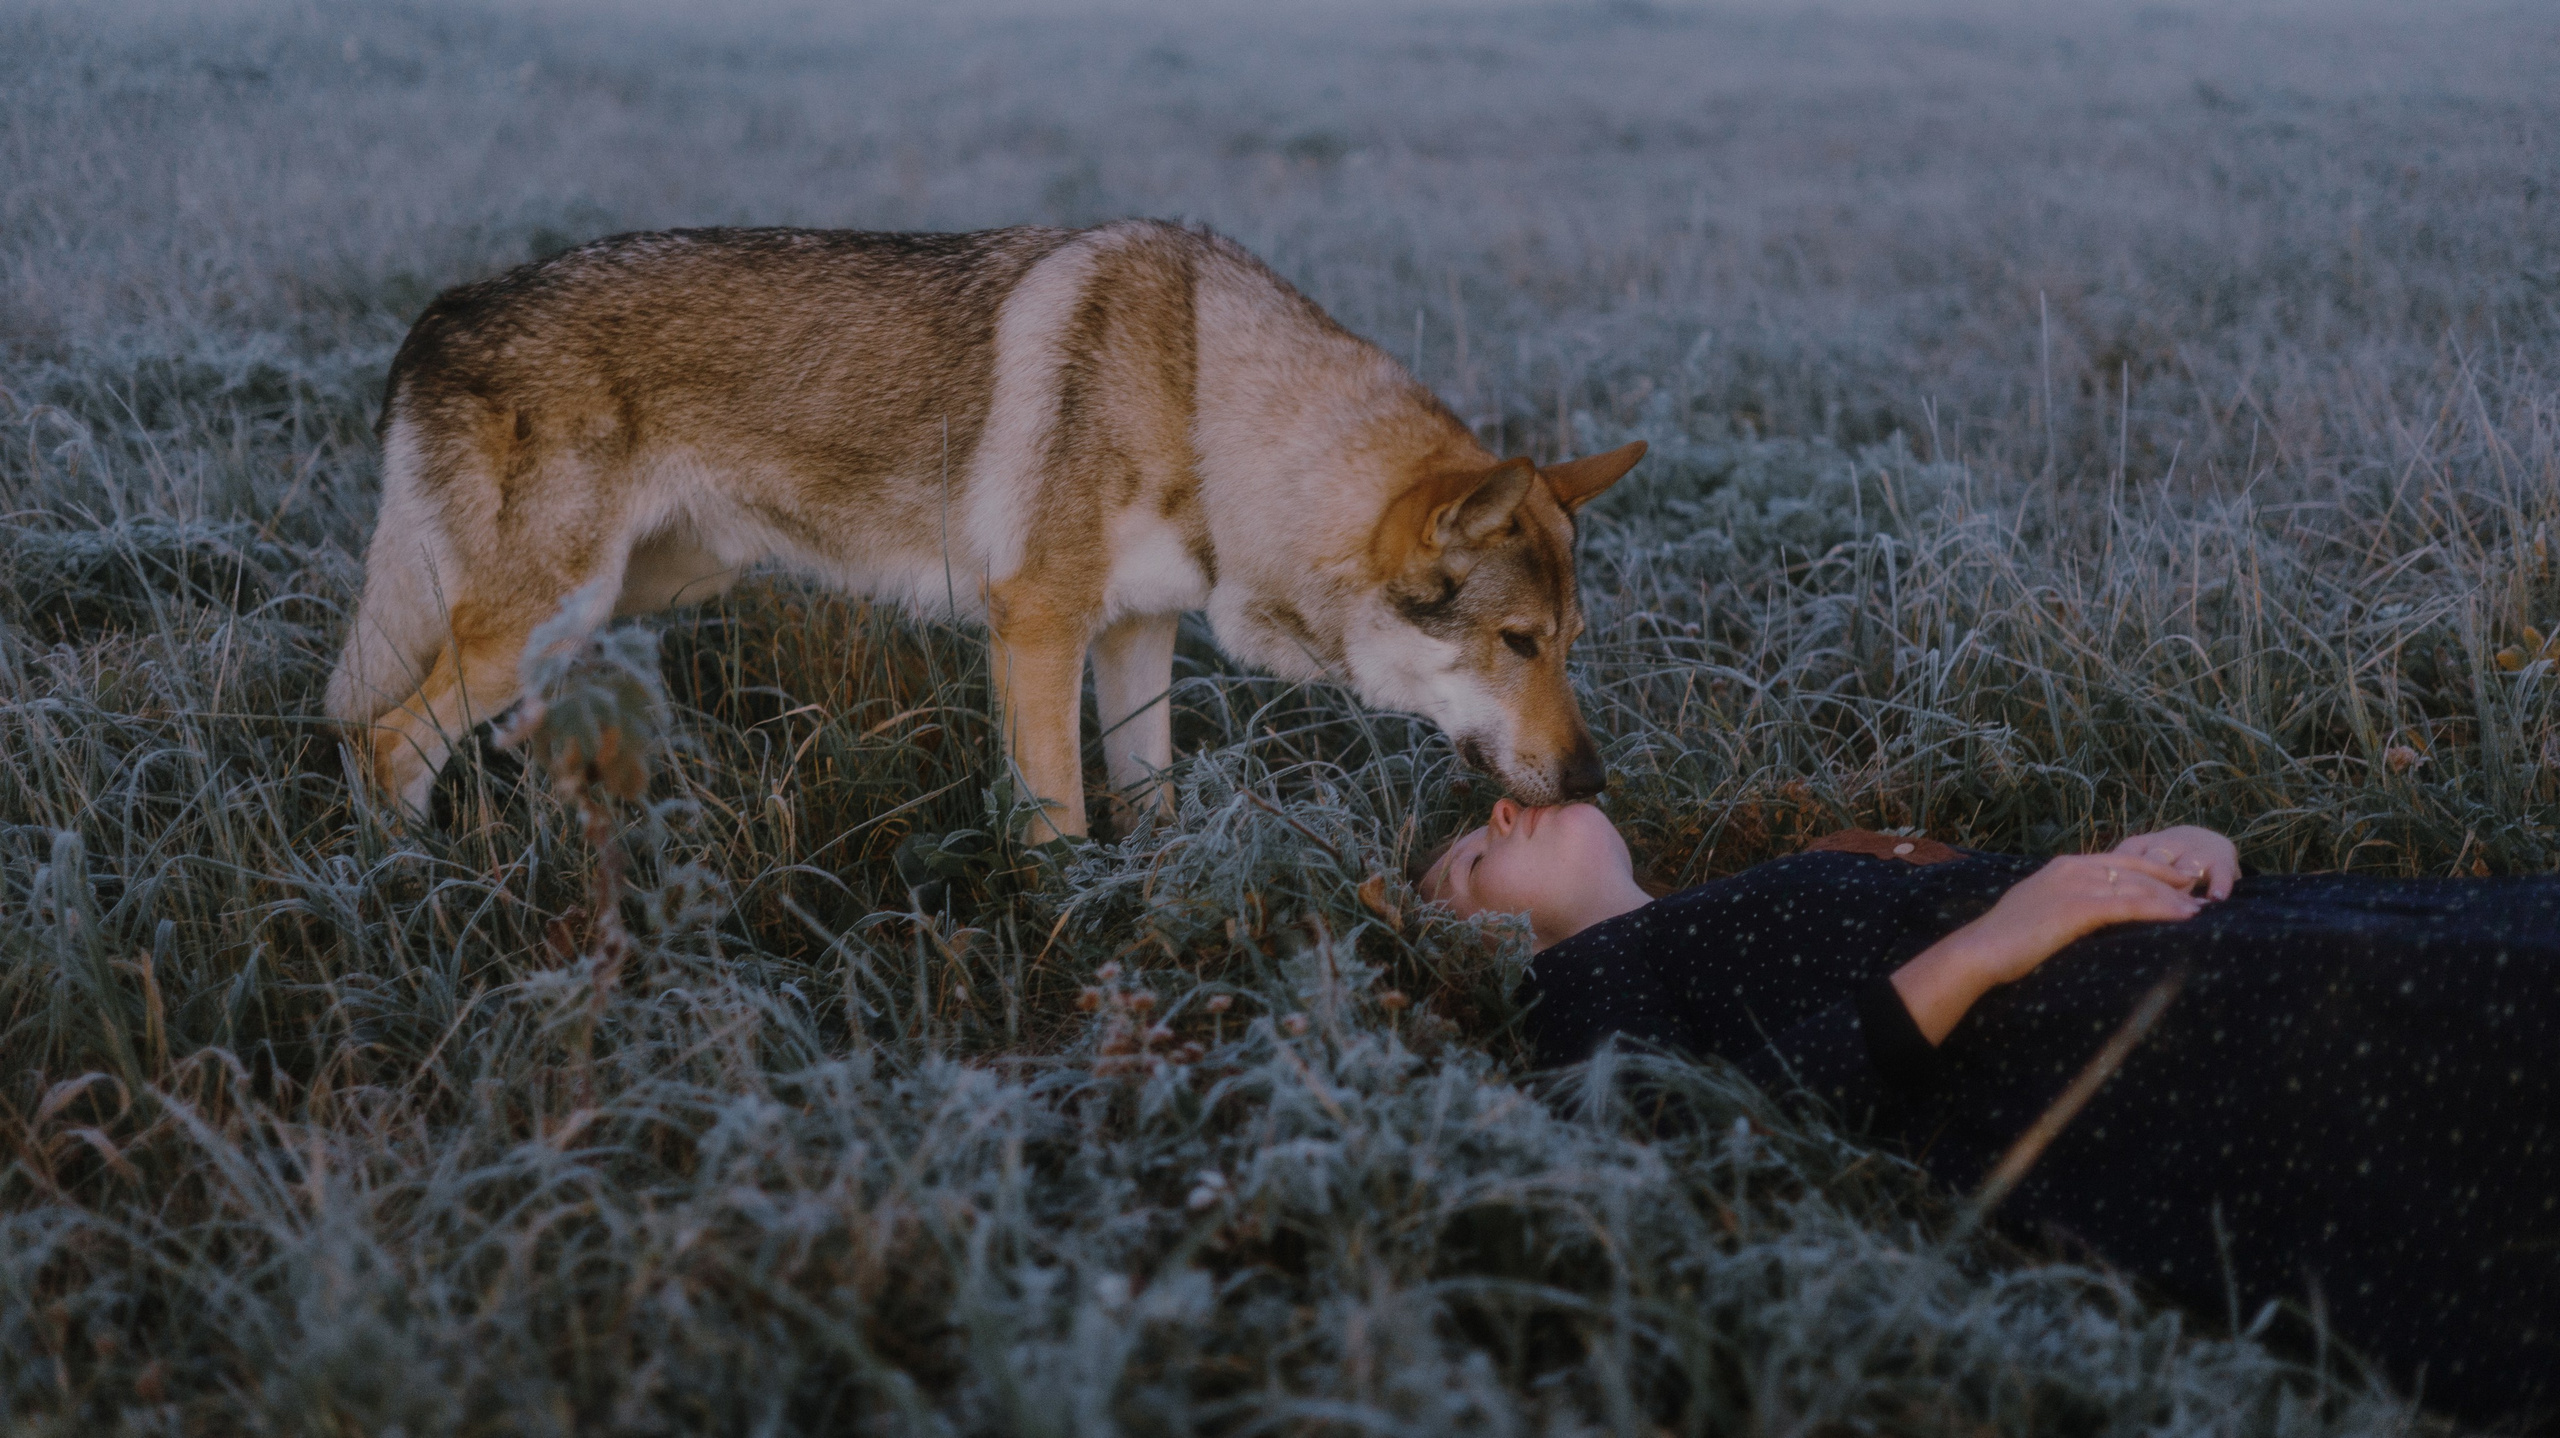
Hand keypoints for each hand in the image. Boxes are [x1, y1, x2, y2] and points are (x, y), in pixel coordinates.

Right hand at [1891, 852, 2205, 1042]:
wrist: (1980, 951)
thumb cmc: (2005, 941)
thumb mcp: (2037, 910)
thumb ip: (2064, 904)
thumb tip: (2084, 917)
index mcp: (2064, 867)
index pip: (2121, 862)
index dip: (2155, 872)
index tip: (2181, 883)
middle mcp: (2073, 869)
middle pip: (2136, 871)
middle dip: (2172, 883)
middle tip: (2201, 894)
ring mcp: (2076, 886)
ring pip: (2139, 887)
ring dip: (2174, 899)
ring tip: (2199, 911)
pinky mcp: (2078, 908)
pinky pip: (2130, 906)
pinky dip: (2161, 910)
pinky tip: (2182, 918)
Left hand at [2109, 825, 2237, 899]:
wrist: (2205, 841)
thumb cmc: (2160, 865)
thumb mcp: (2139, 866)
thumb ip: (2116, 885)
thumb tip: (2086, 916)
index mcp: (2138, 846)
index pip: (2124, 859)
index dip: (2116, 880)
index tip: (2106, 901)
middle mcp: (2165, 845)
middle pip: (2154, 863)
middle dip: (2149, 887)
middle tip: (2140, 911)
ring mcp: (2194, 851)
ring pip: (2186, 869)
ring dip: (2183, 888)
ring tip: (2182, 910)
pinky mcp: (2220, 860)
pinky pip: (2220, 874)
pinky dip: (2218, 885)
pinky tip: (2215, 899)